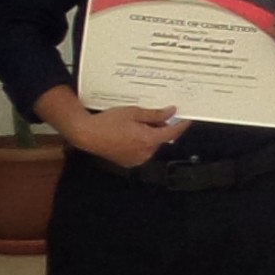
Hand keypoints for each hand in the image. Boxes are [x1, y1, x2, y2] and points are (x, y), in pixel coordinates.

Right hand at [60, 102, 180, 169]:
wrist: (87, 134)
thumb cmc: (107, 122)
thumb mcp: (134, 112)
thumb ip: (155, 114)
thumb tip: (170, 112)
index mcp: (148, 139)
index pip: (172, 133)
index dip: (181, 125)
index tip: (186, 120)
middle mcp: (145, 152)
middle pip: (161, 139)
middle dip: (159, 127)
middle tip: (149, 116)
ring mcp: (137, 159)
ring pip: (151, 145)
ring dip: (149, 135)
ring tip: (133, 124)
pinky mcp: (129, 162)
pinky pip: (141, 152)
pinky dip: (140, 143)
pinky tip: (128, 134)